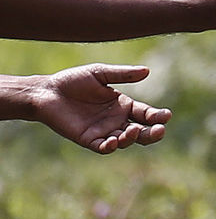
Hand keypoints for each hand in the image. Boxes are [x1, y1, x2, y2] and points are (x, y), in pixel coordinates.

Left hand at [28, 65, 170, 153]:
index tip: (166, 115)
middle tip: (160, 130)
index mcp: (123, 105)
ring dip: (131, 138)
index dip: (157, 116)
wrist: (47, 92)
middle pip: (141, 131)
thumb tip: (147, 71)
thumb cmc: (73, 81)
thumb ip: (122, 74)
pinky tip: (113, 141)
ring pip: (125, 140)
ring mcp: (104, 131)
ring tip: (132, 131)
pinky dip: (110, 146)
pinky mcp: (89, 140)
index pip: (145, 114)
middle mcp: (116, 120)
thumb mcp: (99, 73)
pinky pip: (103, 147)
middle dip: (152, 133)